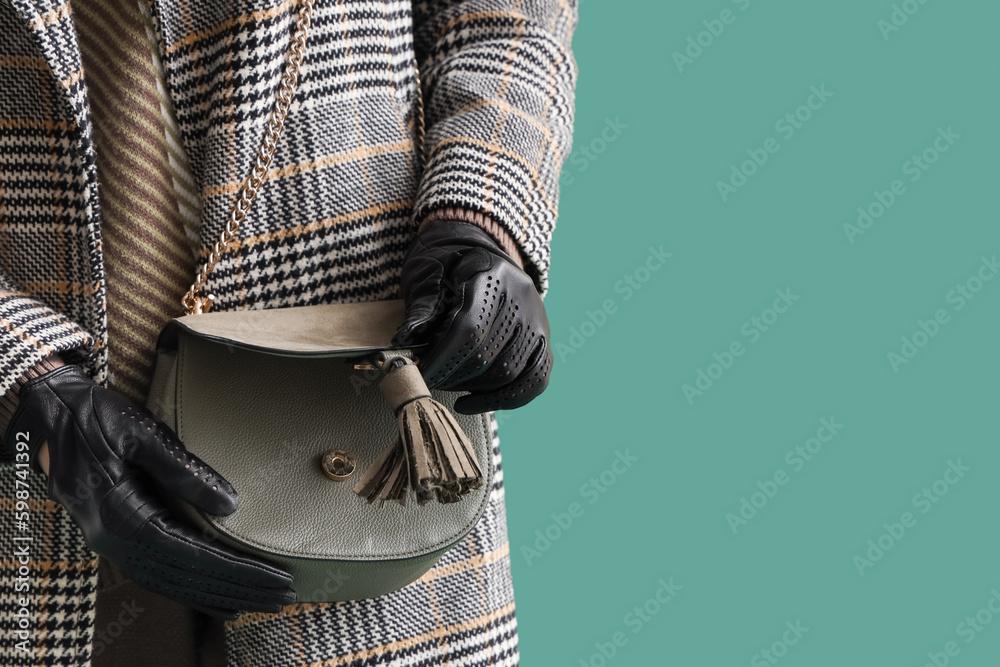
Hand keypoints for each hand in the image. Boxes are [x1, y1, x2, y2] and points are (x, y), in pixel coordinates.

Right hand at [6, 364, 295, 618]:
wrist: (51, 412)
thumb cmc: (97, 418)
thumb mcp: (142, 435)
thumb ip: (184, 471)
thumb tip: (231, 505)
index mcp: (121, 515)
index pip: (191, 555)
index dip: (236, 571)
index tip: (273, 578)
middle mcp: (114, 540)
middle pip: (185, 577)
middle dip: (238, 589)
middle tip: (282, 596)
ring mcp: (112, 542)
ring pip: (172, 582)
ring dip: (218, 595)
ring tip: (260, 601)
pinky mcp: (117, 536)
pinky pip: (158, 574)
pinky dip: (192, 590)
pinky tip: (219, 599)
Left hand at [394, 219, 552, 413]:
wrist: (480, 252)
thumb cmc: (448, 265)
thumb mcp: (428, 275)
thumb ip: (421, 308)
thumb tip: (406, 343)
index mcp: (493, 276)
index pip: (471, 328)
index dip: (444, 359)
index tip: (420, 374)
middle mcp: (524, 299)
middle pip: (489, 355)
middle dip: (452, 375)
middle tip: (428, 377)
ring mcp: (538, 322)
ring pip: (510, 372)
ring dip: (472, 387)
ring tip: (447, 381)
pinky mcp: (543, 342)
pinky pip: (534, 381)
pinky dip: (503, 399)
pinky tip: (471, 402)